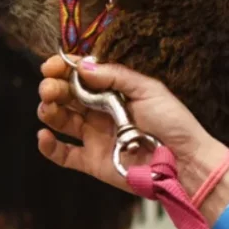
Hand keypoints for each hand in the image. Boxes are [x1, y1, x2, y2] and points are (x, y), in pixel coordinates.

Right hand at [36, 56, 226, 192]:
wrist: (184, 162)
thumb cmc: (173, 122)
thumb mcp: (148, 89)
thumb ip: (115, 77)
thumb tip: (82, 66)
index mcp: (113, 92)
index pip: (81, 76)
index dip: (63, 69)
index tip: (51, 66)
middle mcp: (100, 112)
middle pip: (67, 96)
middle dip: (53, 88)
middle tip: (49, 88)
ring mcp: (94, 136)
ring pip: (61, 120)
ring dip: (49, 110)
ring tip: (48, 106)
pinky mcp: (91, 161)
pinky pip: (64, 154)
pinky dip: (48, 146)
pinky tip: (44, 135)